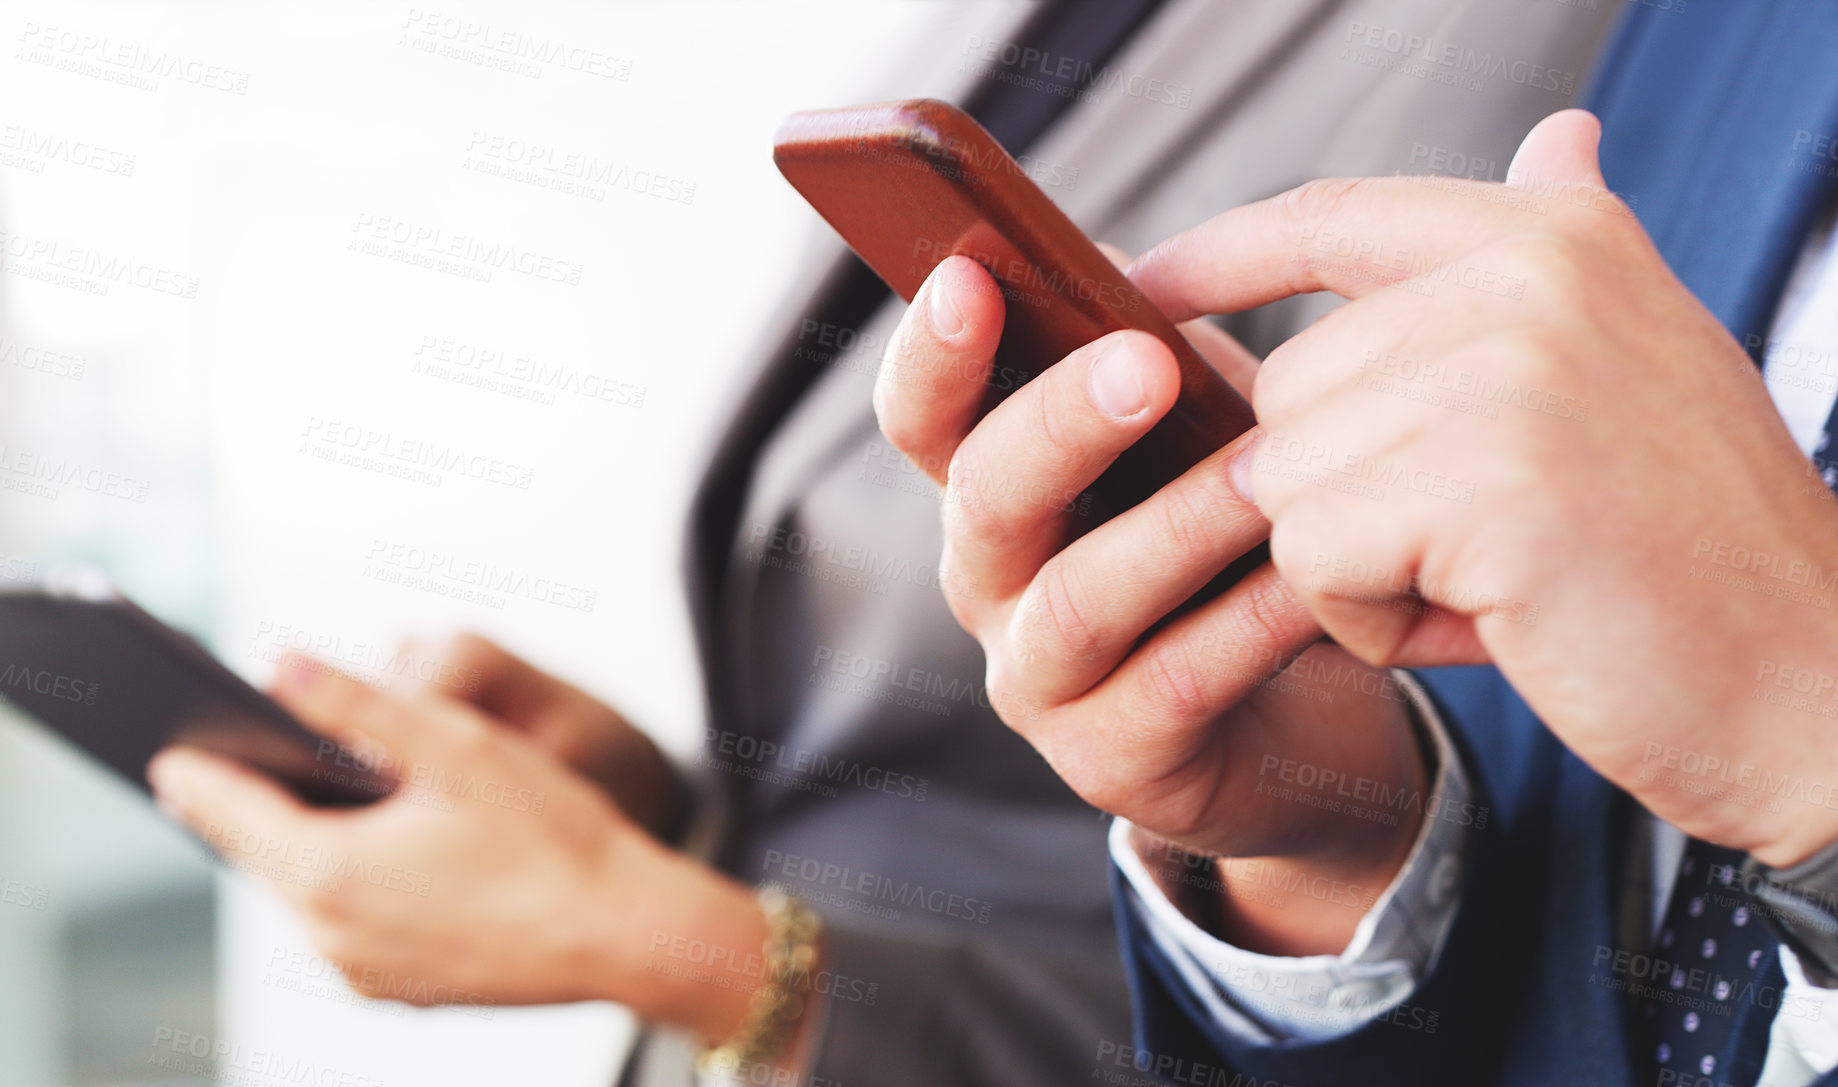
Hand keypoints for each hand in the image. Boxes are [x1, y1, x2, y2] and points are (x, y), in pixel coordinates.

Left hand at [147, 655, 767, 1040]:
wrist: (628, 933)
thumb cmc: (554, 835)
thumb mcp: (455, 745)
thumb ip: (355, 702)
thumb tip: (276, 664)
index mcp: (330, 872)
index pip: (226, 812)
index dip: (196, 769)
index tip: (166, 745)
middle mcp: (332, 936)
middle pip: (263, 854)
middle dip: (251, 802)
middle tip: (232, 758)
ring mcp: (365, 971)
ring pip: (306, 891)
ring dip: (307, 843)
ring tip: (315, 794)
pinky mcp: (401, 988)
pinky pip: (349, 924)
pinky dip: (350, 882)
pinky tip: (387, 848)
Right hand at [873, 253, 1429, 953]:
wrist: (1283, 719)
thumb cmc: (1217, 550)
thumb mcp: (1178, 442)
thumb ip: (1139, 356)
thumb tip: (1107, 251)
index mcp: (992, 492)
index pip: (924, 419)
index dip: (933, 354)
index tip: (970, 278)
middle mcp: (991, 585)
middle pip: (984, 500)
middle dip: (1057, 425)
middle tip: (1141, 363)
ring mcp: (1042, 682)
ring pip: (1080, 597)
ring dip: (1171, 526)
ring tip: (1262, 473)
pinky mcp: (1115, 762)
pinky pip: (1178, 682)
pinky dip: (1245, 623)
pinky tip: (1313, 578)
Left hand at [1129, 110, 1837, 865]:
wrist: (1812, 689)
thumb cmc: (1697, 548)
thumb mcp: (1635, 363)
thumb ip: (1561, 253)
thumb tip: (1553, 137)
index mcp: (1557, 237)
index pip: (1330, 216)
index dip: (1216, 255)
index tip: (1133, 285)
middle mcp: (1531, 276)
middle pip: (1288, 385)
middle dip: (1346, 495)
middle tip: (1481, 547)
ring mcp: (1509, 371)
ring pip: (1288, 473)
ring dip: (1359, 565)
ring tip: (1495, 583)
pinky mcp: (1484, 483)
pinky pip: (1312, 552)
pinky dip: (1373, 618)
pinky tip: (1489, 624)